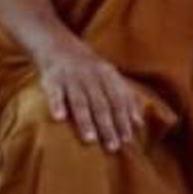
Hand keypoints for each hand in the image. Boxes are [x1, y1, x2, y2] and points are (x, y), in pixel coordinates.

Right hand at [37, 36, 145, 150]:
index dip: (124, 119)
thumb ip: (126, 98)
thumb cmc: (90, 69)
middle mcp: (91, 77)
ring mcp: (71, 78)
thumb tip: (139, 124)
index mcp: (108, 76)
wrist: (59, 46)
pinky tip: (59, 118)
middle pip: (101, 104)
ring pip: (80, 101)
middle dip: (108, 126)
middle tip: (113, 147)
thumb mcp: (111, 77)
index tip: (128, 139)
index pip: (118, 100)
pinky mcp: (52, 79)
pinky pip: (54, 93)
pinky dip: (56, 104)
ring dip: (85, 120)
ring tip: (90, 139)